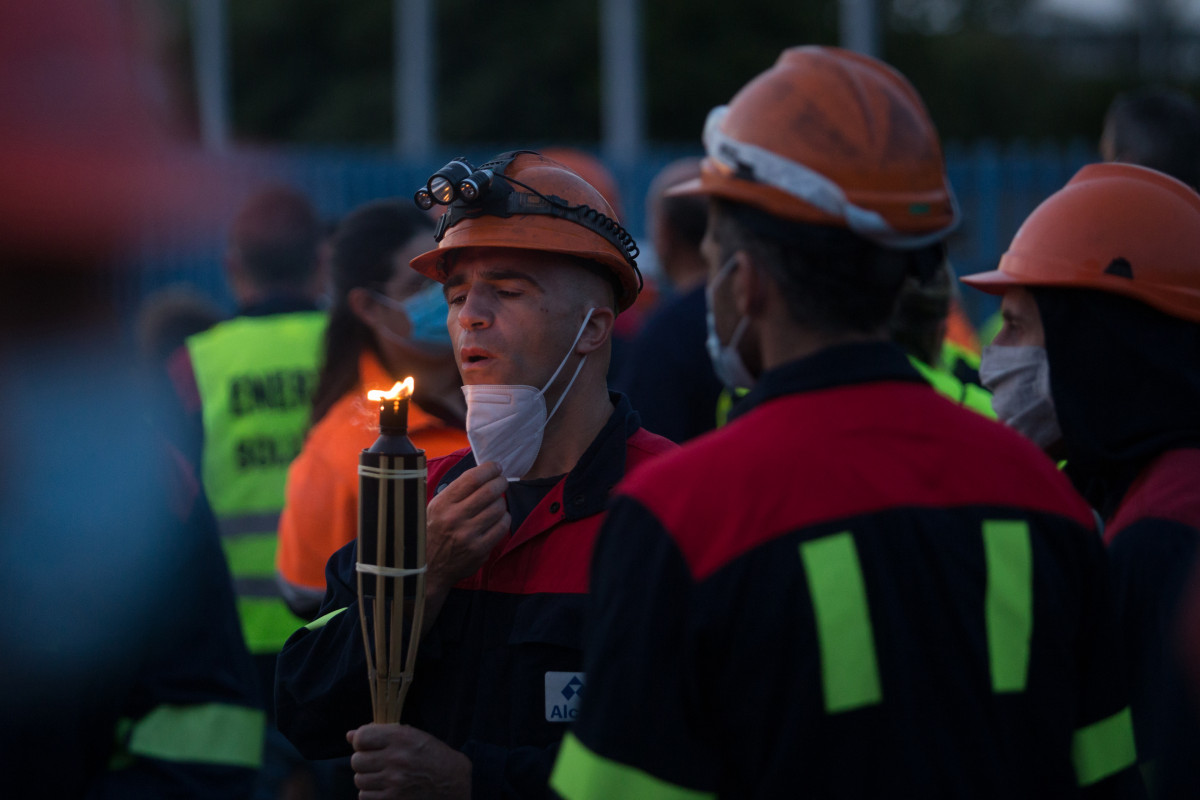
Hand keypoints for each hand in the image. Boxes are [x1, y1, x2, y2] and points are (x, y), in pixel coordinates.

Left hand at [347, 724, 469, 799]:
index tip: (367, 745)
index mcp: (401, 737)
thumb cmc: (432, 756)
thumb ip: (381, 733)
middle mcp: (396, 759)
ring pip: (359, 780)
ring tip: (381, 776)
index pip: (362, 737)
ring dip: (366, 778)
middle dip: (363, 760)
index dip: (361, 741)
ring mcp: (393, 782)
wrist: (452, 783)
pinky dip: (371, 793)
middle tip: (375, 762)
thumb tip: (350, 735)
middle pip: (356, 760)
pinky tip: (384, 788)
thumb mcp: (412, 736)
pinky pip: (364, 796)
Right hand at [425, 461, 509, 594]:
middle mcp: (455, 517)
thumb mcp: (435, 508)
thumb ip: (455, 491)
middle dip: (500, 482)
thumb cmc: (433, 532)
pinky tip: (498, 518)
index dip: (489, 469)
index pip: (472, 478)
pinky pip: (502, 527)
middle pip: (489, 491)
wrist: (428, 568)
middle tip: (502, 481)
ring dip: (502, 501)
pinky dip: (504, 518)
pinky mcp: (479, 549)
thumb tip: (482, 473)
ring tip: (497, 502)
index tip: (495, 467)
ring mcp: (468, 535)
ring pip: (498, 507)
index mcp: (442, 503)